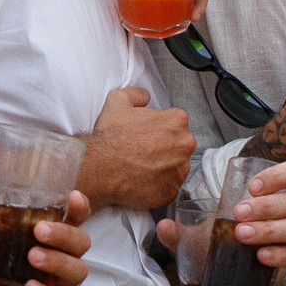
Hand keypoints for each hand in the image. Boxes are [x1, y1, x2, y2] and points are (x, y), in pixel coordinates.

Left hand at [0, 160, 93, 285]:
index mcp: (45, 230)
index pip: (75, 217)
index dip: (81, 207)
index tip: (73, 197)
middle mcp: (54, 255)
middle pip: (81, 243)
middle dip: (66, 235)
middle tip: (38, 230)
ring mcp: (51, 282)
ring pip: (77, 272)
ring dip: (59, 262)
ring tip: (32, 257)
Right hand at [80, 86, 197, 210]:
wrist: (101, 167)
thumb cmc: (111, 136)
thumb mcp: (118, 101)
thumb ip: (136, 94)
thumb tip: (145, 97)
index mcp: (177, 120)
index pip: (175, 123)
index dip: (159, 129)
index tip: (146, 136)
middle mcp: (185, 144)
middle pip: (180, 146)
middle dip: (165, 149)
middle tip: (144, 152)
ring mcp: (180, 170)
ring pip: (176, 167)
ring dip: (164, 168)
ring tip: (142, 168)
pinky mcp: (172, 191)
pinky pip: (168, 188)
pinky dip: (158, 186)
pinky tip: (142, 181)